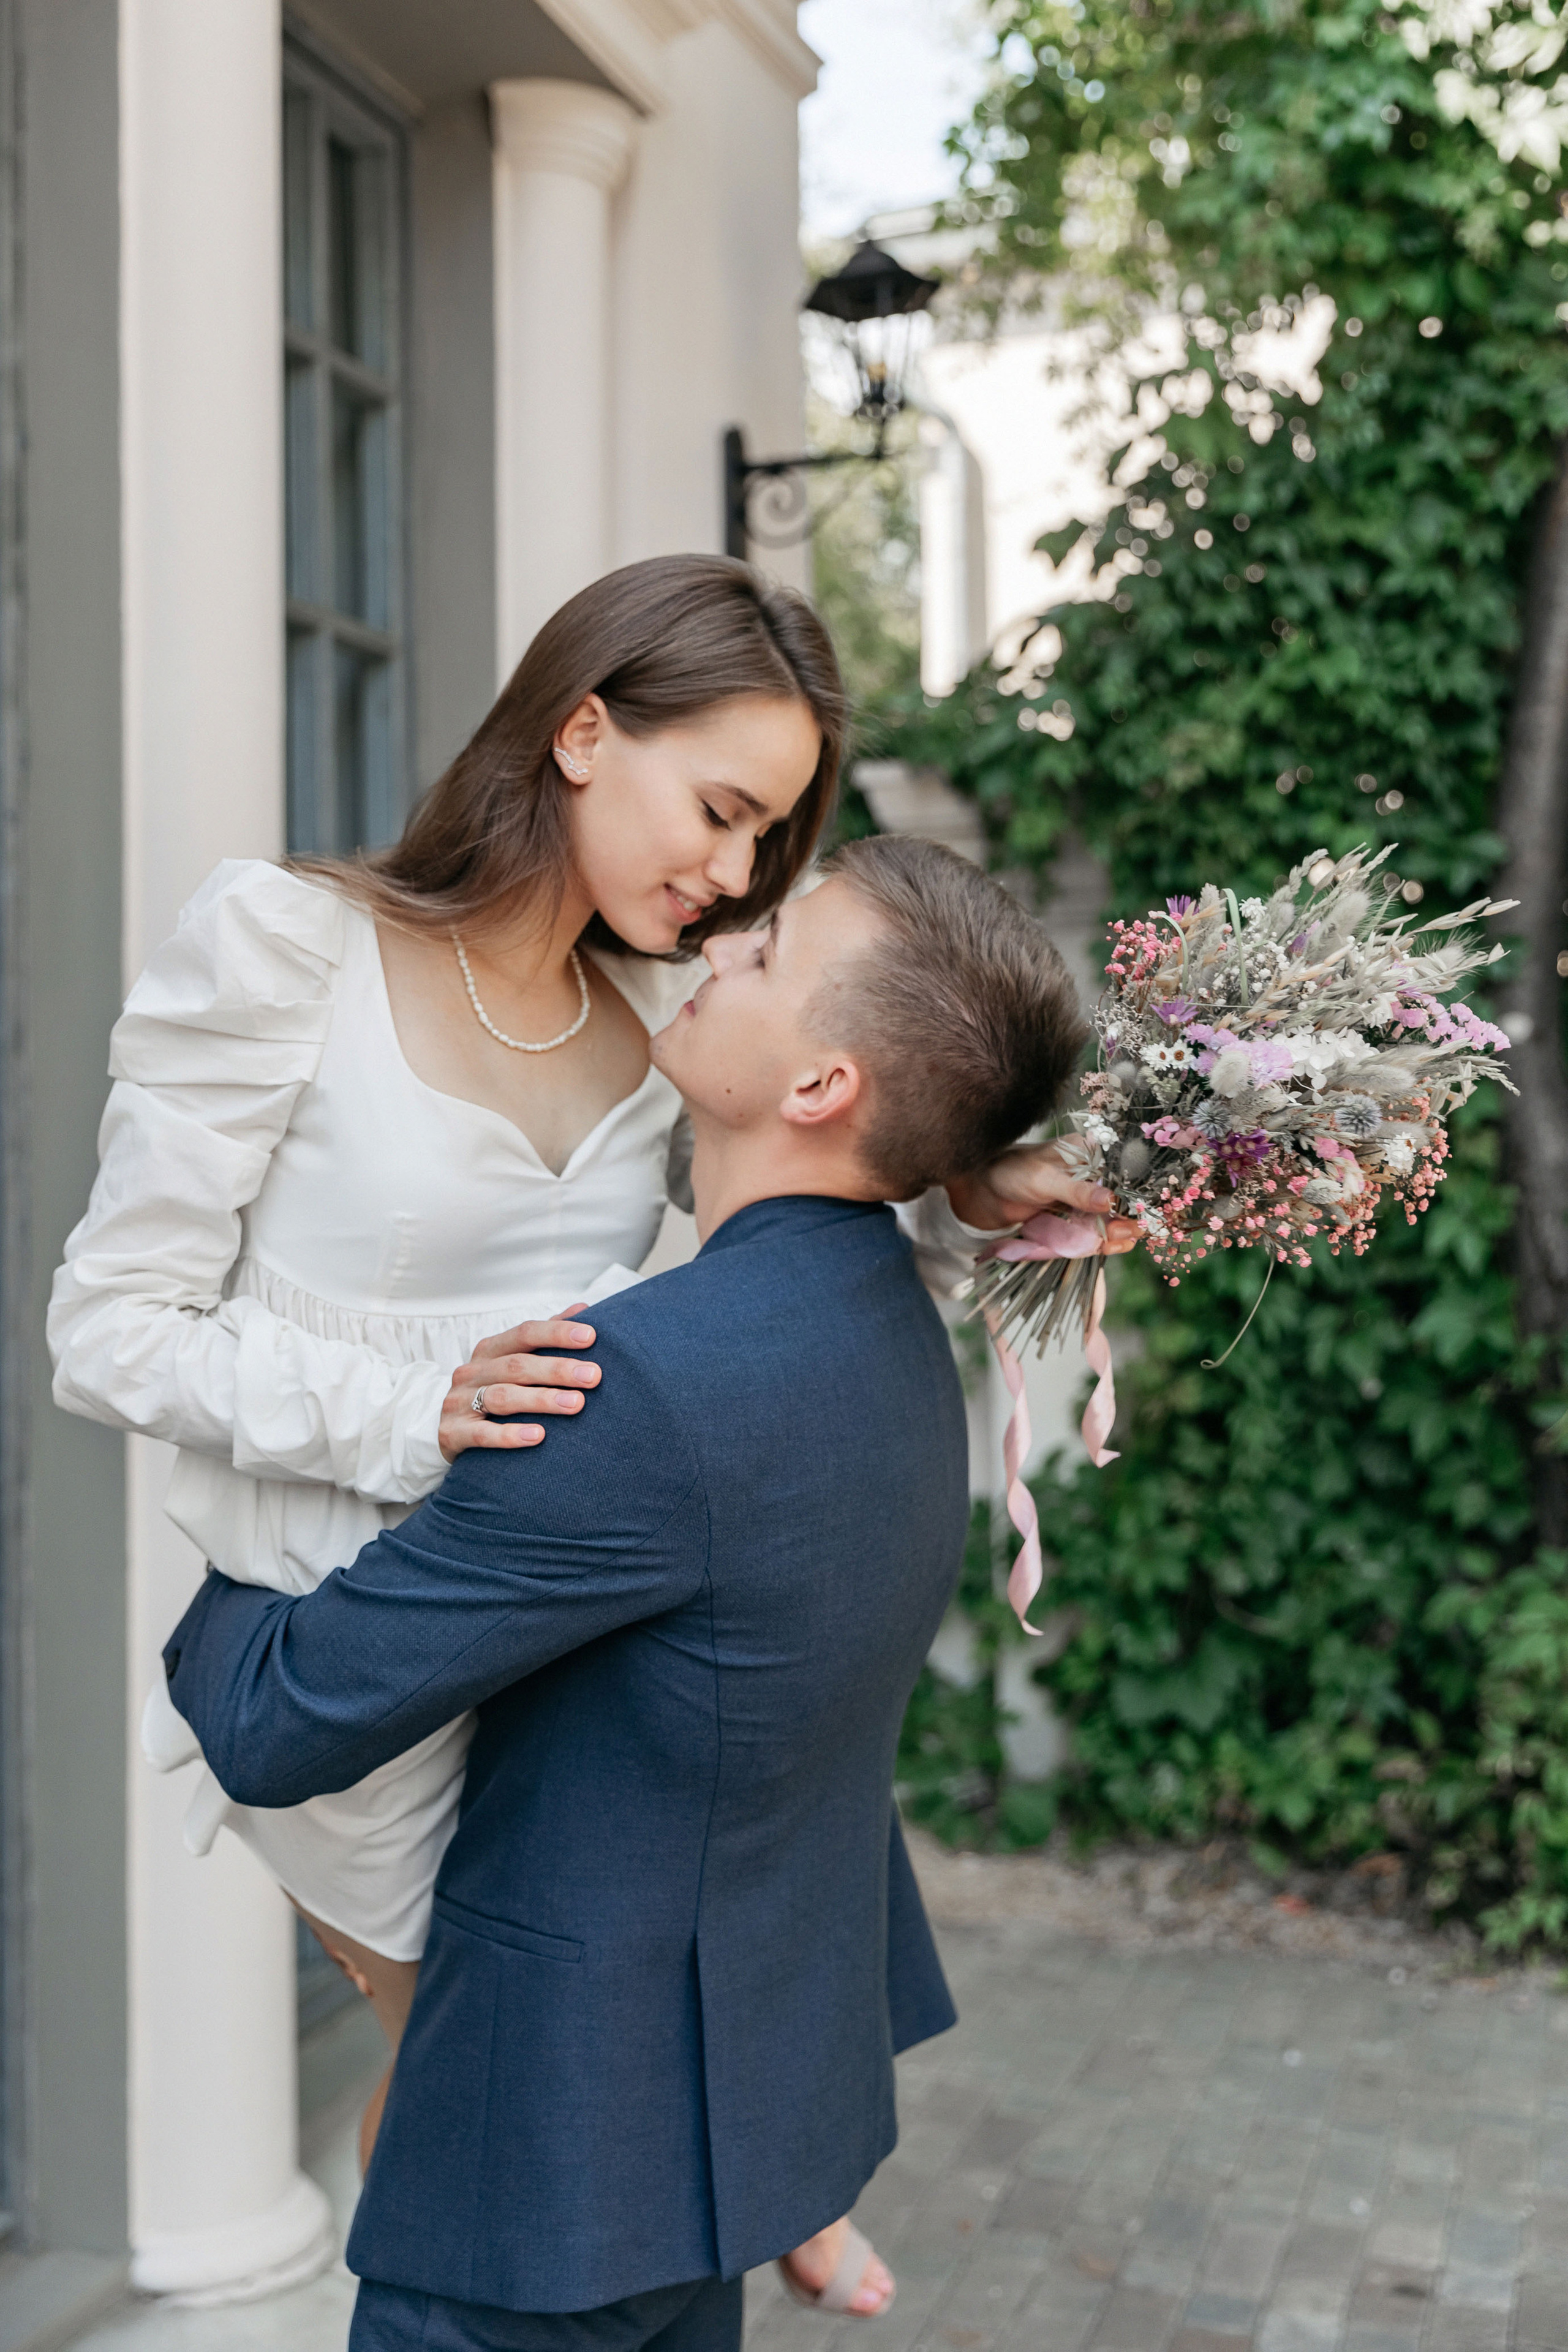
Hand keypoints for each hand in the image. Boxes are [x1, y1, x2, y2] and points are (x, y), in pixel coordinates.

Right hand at [439, 1309, 600, 1461]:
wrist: (446, 1433)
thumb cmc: (493, 1392)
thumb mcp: (513, 1362)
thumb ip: (545, 1338)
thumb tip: (583, 1307)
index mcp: (490, 1350)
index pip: (525, 1333)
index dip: (557, 1333)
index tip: (591, 1337)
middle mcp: (472, 1371)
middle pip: (517, 1365)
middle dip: (558, 1369)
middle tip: (593, 1376)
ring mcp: (459, 1401)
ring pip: (503, 1396)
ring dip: (542, 1399)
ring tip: (576, 1404)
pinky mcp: (452, 1433)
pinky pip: (483, 1434)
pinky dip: (511, 1434)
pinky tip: (538, 1436)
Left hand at [946, 1143, 1140, 1253]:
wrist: (978, 1191)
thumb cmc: (1008, 1173)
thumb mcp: (1044, 1179)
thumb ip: (1077, 1190)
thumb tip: (1111, 1201)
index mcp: (1089, 1154)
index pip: (1125, 1172)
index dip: (1138, 1193)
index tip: (1145, 1211)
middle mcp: (1092, 1177)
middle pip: (1123, 1200)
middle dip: (1129, 1217)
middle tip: (1130, 1231)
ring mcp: (1083, 1201)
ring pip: (1112, 1220)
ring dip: (1117, 1233)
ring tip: (1116, 1240)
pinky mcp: (1072, 1220)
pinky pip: (1095, 1233)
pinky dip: (1102, 1243)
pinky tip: (1107, 1247)